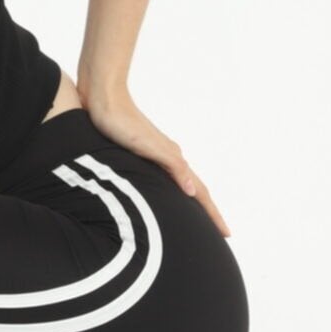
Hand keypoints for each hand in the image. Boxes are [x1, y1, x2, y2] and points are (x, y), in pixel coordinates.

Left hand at [80, 86, 231, 237]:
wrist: (102, 98)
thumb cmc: (121, 123)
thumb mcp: (148, 147)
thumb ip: (172, 166)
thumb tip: (192, 191)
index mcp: (173, 158)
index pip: (200, 191)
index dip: (213, 213)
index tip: (227, 232)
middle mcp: (168, 156)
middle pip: (194, 187)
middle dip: (208, 210)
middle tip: (220, 230)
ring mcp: (155, 154)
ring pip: (179, 181)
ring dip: (191, 199)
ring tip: (197, 216)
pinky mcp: (138, 151)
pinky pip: (163, 176)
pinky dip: (171, 188)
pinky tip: (163, 192)